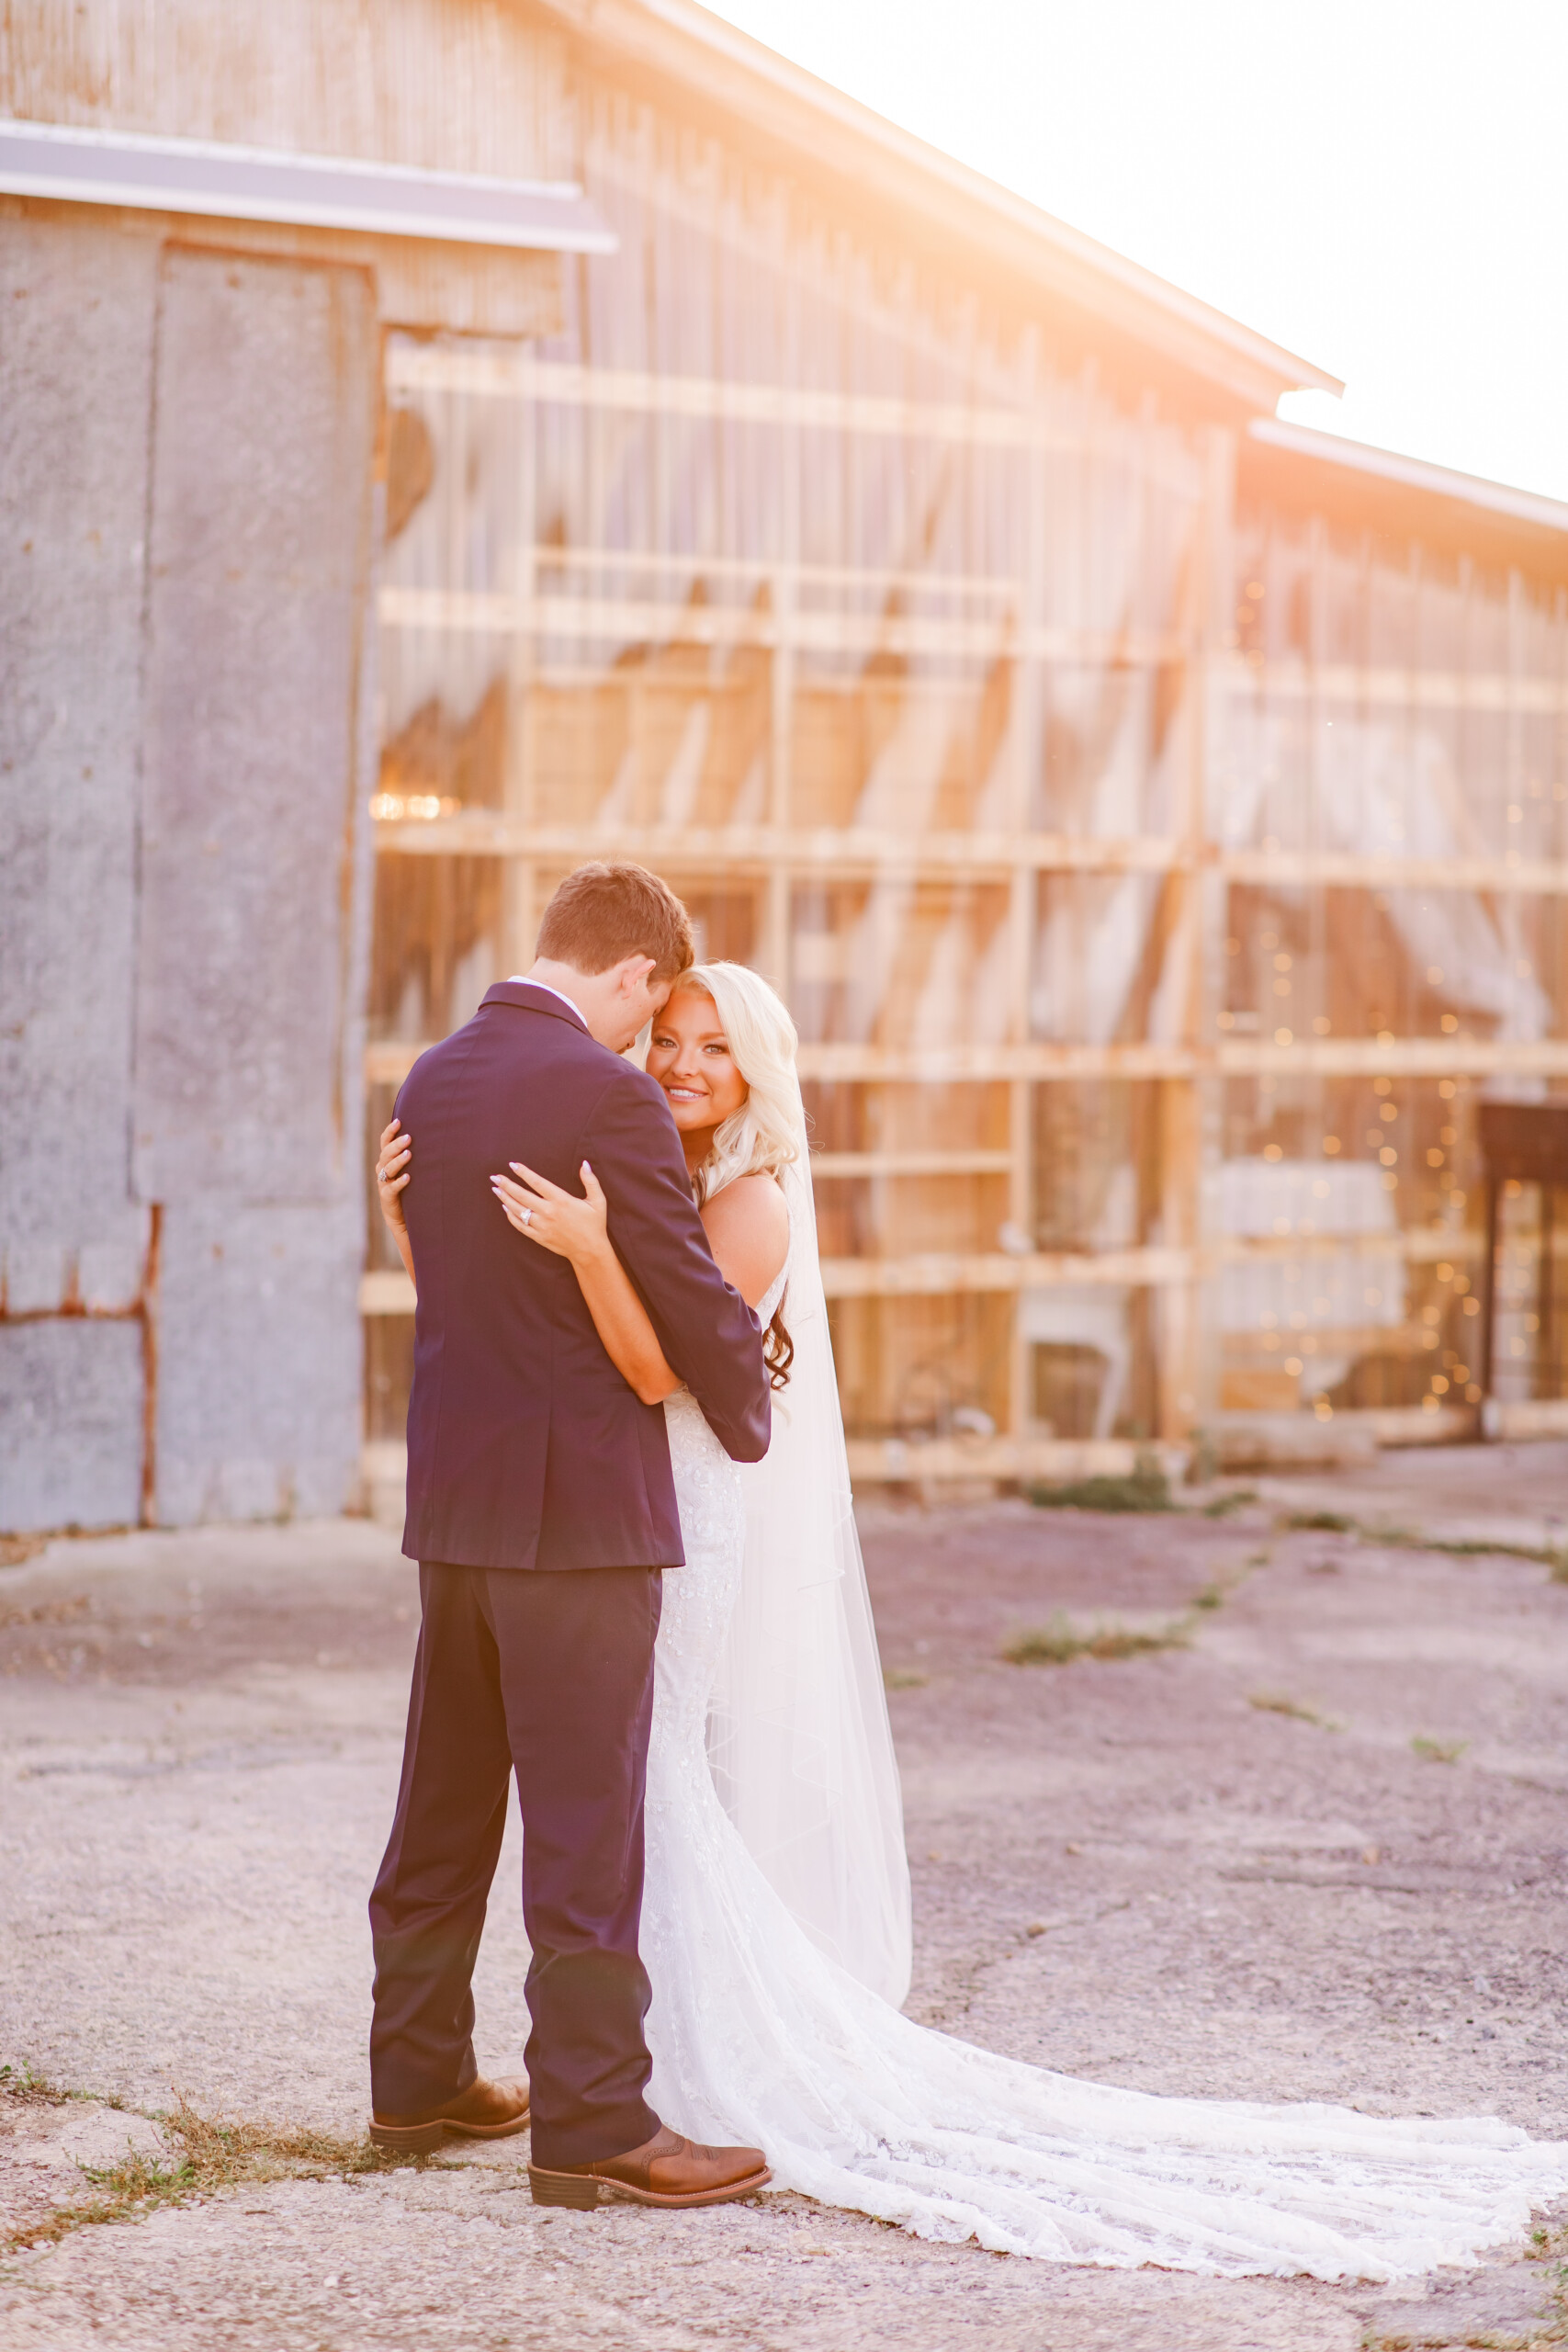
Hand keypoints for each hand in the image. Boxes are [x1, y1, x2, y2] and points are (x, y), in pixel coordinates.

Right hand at [375, 1118, 411, 1232]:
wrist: (403, 1216)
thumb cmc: (411, 1187)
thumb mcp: (412, 1169)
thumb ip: (415, 1155)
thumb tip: (434, 1136)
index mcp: (387, 1160)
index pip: (385, 1142)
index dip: (390, 1132)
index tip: (399, 1121)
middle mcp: (383, 1169)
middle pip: (386, 1153)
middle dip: (396, 1145)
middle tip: (409, 1138)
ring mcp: (384, 1184)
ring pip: (387, 1169)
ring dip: (398, 1161)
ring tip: (409, 1154)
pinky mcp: (387, 1197)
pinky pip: (391, 1188)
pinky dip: (399, 1182)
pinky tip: (408, 1177)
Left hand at [492, 1160, 609, 1266]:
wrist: (590, 1251)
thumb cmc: (594, 1225)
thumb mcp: (598, 1201)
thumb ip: (591, 1181)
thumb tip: (585, 1163)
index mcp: (561, 1200)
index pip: (538, 1183)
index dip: (524, 1173)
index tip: (513, 1165)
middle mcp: (549, 1212)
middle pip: (522, 1195)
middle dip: (507, 1185)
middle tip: (495, 1177)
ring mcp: (542, 1226)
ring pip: (518, 1210)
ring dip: (505, 1199)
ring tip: (495, 1189)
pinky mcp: (539, 1237)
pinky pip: (520, 1226)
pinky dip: (511, 1217)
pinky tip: (505, 1208)